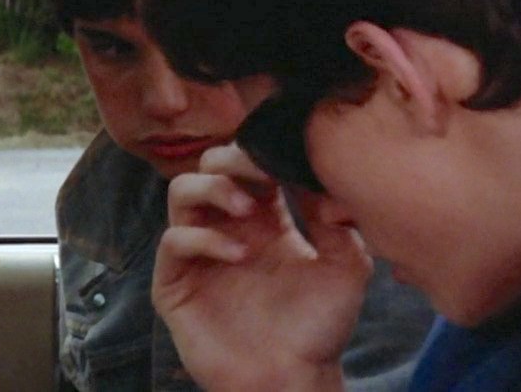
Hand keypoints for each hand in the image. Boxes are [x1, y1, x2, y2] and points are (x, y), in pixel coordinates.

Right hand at [153, 145, 368, 391]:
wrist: (295, 378)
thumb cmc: (321, 327)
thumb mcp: (347, 264)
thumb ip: (336, 218)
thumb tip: (320, 172)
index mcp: (268, 220)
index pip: (252, 164)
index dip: (264, 150)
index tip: (287, 153)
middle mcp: (229, 230)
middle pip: (211, 166)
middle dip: (234, 158)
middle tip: (262, 173)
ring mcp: (201, 255)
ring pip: (182, 192)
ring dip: (214, 189)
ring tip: (248, 211)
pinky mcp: (177, 284)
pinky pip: (173, 241)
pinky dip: (203, 238)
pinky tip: (239, 255)